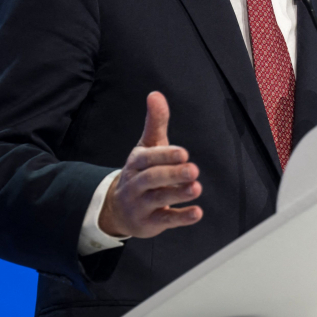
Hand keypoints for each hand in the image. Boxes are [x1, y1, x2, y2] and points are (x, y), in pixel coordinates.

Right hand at [98, 91, 202, 238]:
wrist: (118, 208)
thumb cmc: (142, 171)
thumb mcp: (148, 147)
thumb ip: (155, 122)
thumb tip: (155, 94)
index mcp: (137, 163)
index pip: (149, 158)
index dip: (165, 156)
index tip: (183, 153)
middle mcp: (136, 184)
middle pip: (152, 179)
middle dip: (172, 175)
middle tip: (193, 170)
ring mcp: (141, 205)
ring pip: (158, 199)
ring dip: (178, 194)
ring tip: (197, 188)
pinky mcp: (149, 223)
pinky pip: (165, 221)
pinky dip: (181, 218)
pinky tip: (197, 213)